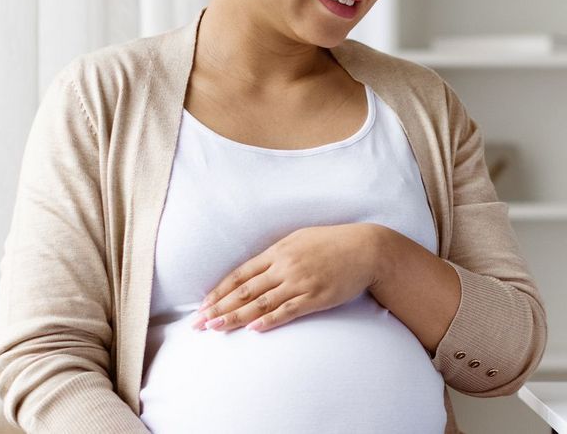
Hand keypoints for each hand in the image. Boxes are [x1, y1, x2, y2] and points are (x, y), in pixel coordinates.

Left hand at [191, 223, 383, 332]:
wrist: (367, 249)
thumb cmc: (334, 243)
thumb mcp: (301, 239)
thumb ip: (277, 254)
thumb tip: (255, 270)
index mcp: (279, 251)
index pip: (241, 274)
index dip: (219, 291)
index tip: (202, 305)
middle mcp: (285, 266)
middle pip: (245, 291)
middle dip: (219, 307)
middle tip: (199, 323)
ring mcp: (301, 282)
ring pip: (261, 303)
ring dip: (236, 317)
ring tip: (216, 328)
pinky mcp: (316, 296)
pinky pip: (288, 310)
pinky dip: (270, 320)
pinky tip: (253, 328)